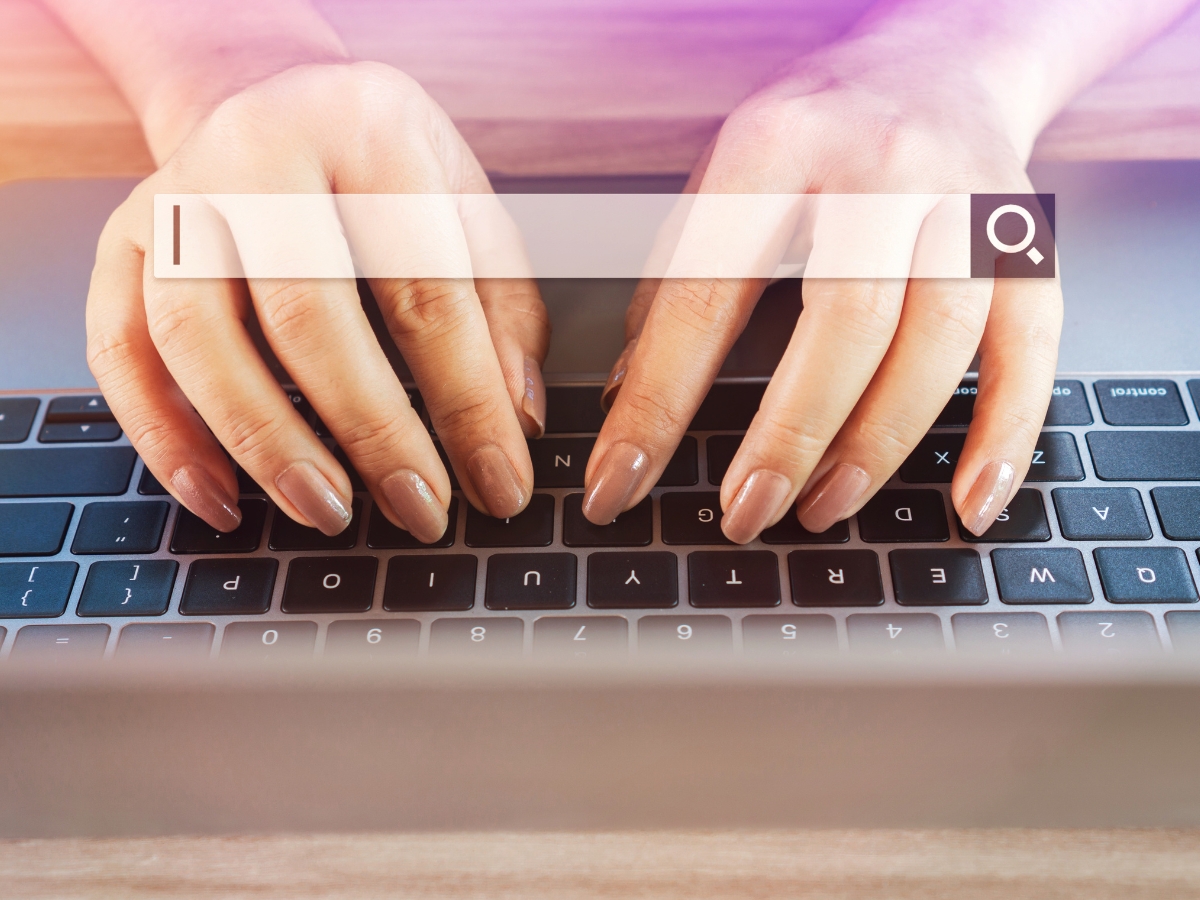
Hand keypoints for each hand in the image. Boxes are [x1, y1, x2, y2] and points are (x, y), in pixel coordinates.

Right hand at [87, 61, 548, 540]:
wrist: (270, 98)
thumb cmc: (384, 171)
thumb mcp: (467, 210)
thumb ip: (503, 313)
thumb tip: (514, 424)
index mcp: (367, 130)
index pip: (424, 287)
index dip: (466, 401)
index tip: (499, 484)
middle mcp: (256, 151)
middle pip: (305, 311)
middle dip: (369, 431)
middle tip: (420, 510)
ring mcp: (174, 197)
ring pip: (194, 336)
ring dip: (262, 442)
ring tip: (326, 510)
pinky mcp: (122, 245)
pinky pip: (120, 351)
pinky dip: (164, 438)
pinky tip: (221, 497)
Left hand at [582, 37, 1061, 541]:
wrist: (940, 58)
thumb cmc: (814, 132)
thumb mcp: (723, 178)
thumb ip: (678, 282)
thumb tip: (630, 401)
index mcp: (776, 145)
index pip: (705, 293)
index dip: (657, 402)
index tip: (619, 481)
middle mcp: (881, 165)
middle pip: (846, 321)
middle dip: (790, 436)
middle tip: (745, 513)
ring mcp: (966, 201)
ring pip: (937, 343)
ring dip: (878, 447)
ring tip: (822, 509)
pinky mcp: (1027, 240)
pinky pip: (1033, 348)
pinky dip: (1004, 435)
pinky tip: (968, 501)